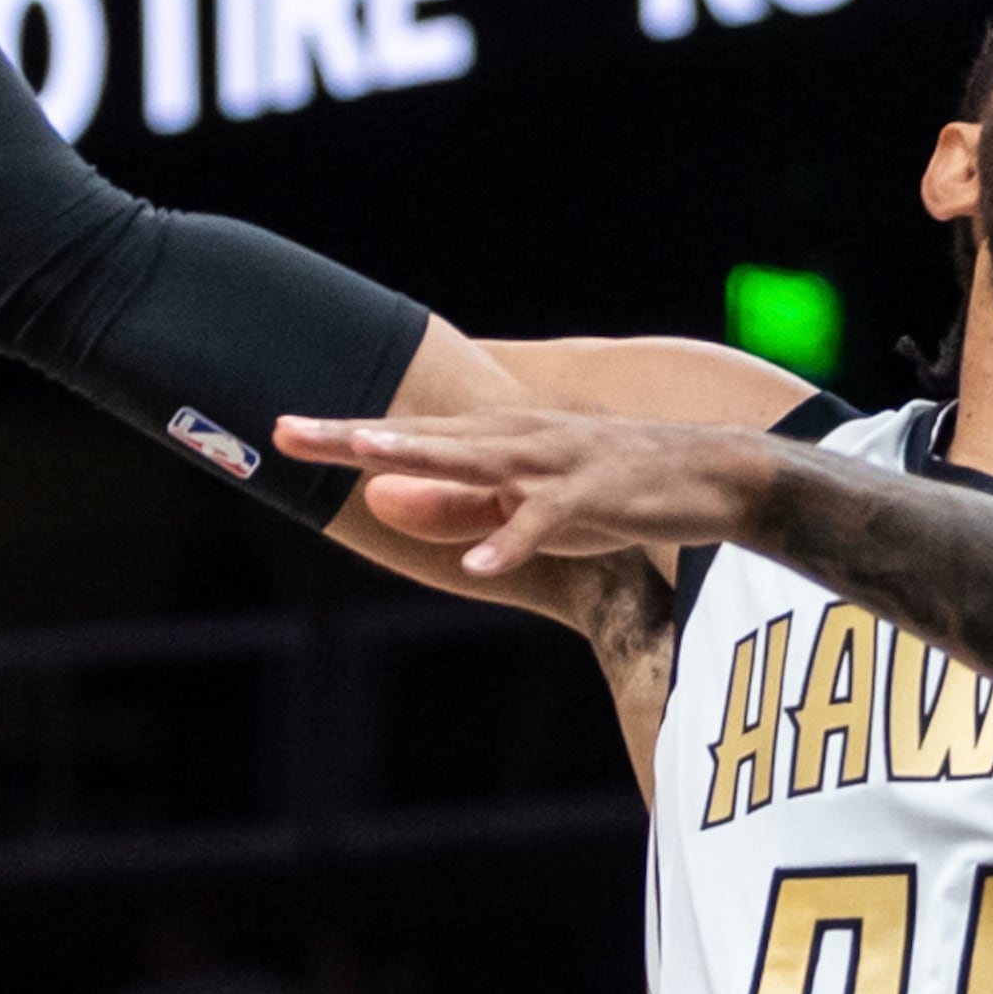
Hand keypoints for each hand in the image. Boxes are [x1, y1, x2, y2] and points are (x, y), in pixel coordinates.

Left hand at [274, 409, 781, 577]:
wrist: (713, 475)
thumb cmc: (609, 490)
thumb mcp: (521, 503)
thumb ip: (454, 504)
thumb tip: (379, 499)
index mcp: (496, 439)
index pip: (407, 437)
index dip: (343, 434)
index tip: (279, 430)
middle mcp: (518, 439)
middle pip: (425, 437)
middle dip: (356, 434)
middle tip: (288, 430)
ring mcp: (557, 463)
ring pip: (480, 460)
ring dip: (423, 458)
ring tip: (367, 458)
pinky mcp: (596, 495)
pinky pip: (547, 522)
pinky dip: (514, 540)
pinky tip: (480, 563)